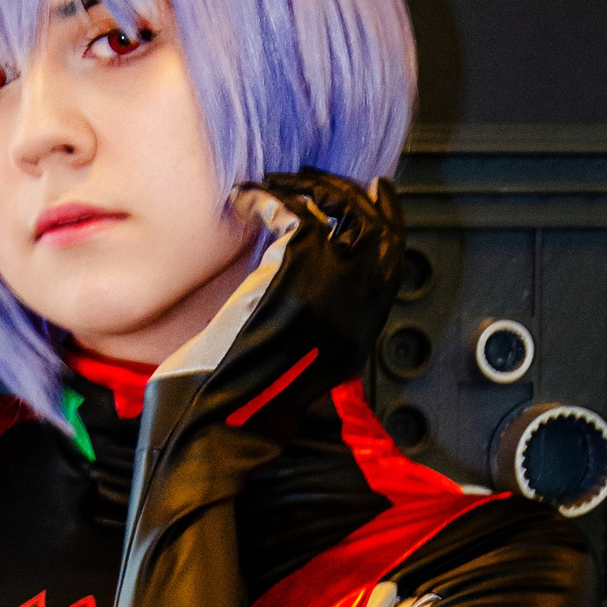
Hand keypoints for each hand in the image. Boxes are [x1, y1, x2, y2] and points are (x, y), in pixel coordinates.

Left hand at [138, 174, 403, 486]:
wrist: (214, 427)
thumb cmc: (238, 405)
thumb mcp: (296, 366)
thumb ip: (317, 322)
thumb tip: (311, 275)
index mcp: (359, 334)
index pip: (392, 257)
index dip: (386, 216)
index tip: (373, 189)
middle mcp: (355, 309)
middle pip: (375, 226)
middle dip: (346, 193)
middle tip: (312, 179)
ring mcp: (329, 290)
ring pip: (338, 210)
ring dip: (303, 188)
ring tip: (272, 186)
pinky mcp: (291, 275)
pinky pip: (291, 212)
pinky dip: (265, 197)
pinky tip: (243, 201)